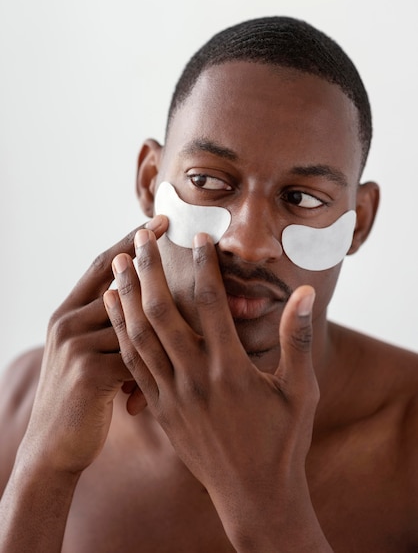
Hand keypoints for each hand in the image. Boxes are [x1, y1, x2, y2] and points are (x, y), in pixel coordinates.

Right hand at [19, 216, 167, 474]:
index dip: (129, 240)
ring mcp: (76, 345)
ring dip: (168, 301)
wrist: (53, 448)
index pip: (102, 265)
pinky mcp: (89, 372)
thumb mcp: (86, 355)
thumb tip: (144, 301)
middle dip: (149, 253)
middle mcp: (67, 322)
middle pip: (116, 278)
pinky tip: (192, 348)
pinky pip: (137, 353)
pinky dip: (165, 352)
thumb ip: (108, 328)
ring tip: (202, 282)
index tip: (158, 220)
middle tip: (180, 232)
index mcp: (68, 313)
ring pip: (132, 314)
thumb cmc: (80, 398)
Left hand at [104, 229, 319, 549]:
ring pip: (140, 336)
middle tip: (141, 235)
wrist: (252, 495)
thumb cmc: (283, 441)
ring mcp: (172, 395)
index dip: (203, 266)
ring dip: (126, 296)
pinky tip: (114, 309)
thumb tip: (305, 294)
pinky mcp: (160, 409)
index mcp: (230, 370)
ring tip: (118, 262)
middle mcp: (194, 378)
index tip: (199, 236)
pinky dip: (121, 331)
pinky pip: (133, 364)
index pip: (211, 304)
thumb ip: (297, 339)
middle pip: (163, 313)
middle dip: (150, 270)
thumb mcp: (301, 391)